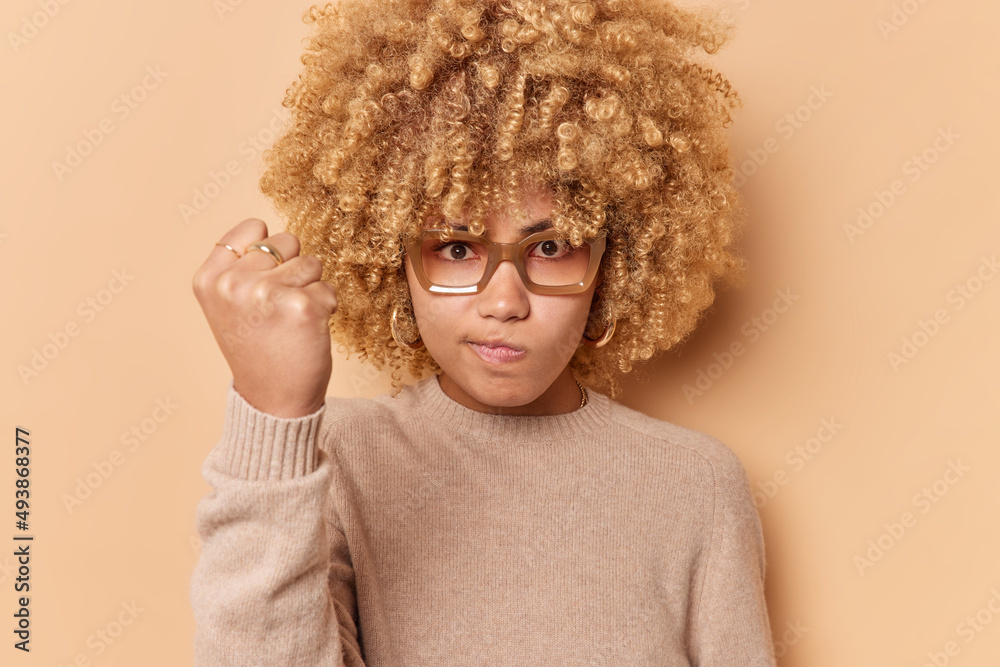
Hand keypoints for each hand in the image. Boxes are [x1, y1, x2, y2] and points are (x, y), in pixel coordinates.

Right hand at [192, 218, 338, 417]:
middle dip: (291, 269)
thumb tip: (271, 233)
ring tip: (291, 320)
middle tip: (279, 308)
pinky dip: (325, 307)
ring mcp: (268, 293)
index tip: (263, 281)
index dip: (269, 250)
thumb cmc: (257, 349)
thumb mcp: (227, 305)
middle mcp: (234, 283)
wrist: (273, 400)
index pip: (253, 227)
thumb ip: (240, 267)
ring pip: (311, 262)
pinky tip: (307, 331)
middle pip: (286, 241)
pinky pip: (328, 289)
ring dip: (310, 288)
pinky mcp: (303, 307)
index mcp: (210, 278)